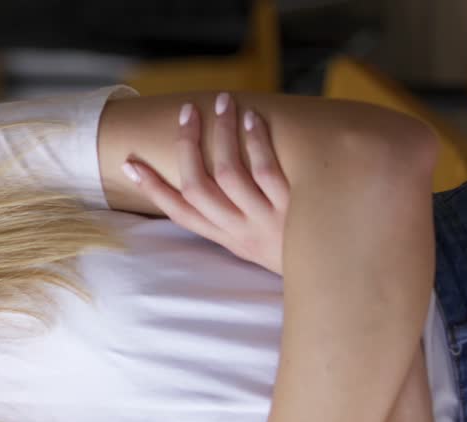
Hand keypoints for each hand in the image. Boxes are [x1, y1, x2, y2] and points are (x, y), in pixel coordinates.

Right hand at [121, 92, 289, 275]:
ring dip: (221, 134)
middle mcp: (240, 229)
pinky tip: (252, 118)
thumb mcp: (253, 242)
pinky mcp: (293, 206)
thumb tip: (205, 181)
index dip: (151, 187)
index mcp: (224, 238)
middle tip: (186, 112)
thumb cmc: (292, 250)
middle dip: (187, 146)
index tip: (129, 163)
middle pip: (198, 186)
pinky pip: (268, 170)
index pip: (179, 212)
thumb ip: (228, 217)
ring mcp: (265, 218)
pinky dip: (256, 141)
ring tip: (221, 103)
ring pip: (229, 173)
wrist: (336, 273)